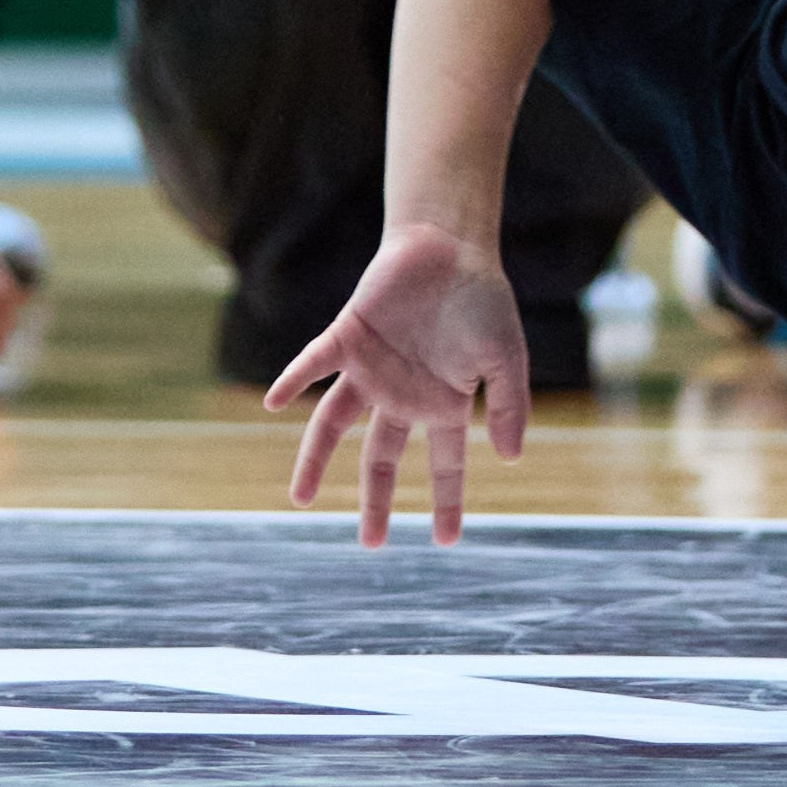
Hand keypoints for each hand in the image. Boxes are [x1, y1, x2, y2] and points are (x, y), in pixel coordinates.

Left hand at [267, 223, 529, 547]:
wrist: (450, 242)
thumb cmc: (481, 296)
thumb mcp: (507, 355)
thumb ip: (510, 404)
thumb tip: (511, 458)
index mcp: (442, 402)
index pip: (444, 463)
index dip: (446, 501)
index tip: (445, 540)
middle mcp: (400, 394)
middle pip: (381, 457)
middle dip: (375, 500)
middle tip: (371, 544)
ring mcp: (370, 369)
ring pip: (333, 423)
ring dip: (315, 459)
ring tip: (300, 499)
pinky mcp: (348, 336)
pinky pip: (314, 364)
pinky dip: (293, 380)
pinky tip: (275, 402)